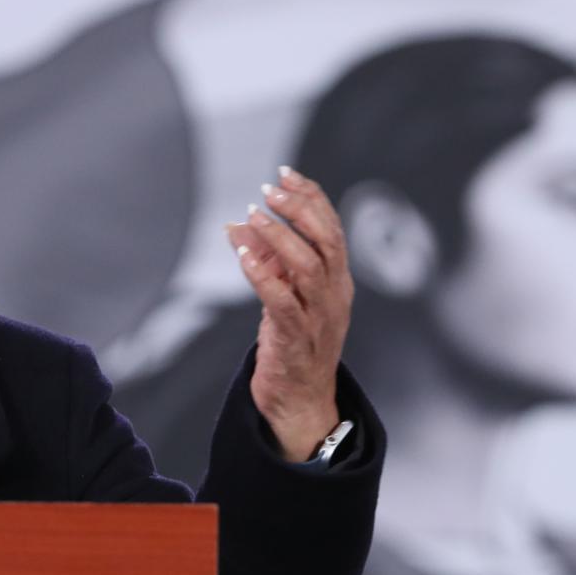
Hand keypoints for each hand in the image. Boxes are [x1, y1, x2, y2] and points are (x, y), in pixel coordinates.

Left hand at [225, 166, 352, 460]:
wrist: (299, 400)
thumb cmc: (292, 342)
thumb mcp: (282, 292)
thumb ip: (266, 258)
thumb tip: (237, 224)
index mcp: (338, 280)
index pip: (332, 227)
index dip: (311, 197)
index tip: (285, 174)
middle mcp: (335, 294)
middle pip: (327, 241)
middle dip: (299, 209)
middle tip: (269, 190)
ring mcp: (319, 317)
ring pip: (308, 266)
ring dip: (279, 237)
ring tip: (253, 215)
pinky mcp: (296, 338)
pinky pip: (282, 301)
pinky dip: (262, 275)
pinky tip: (242, 255)